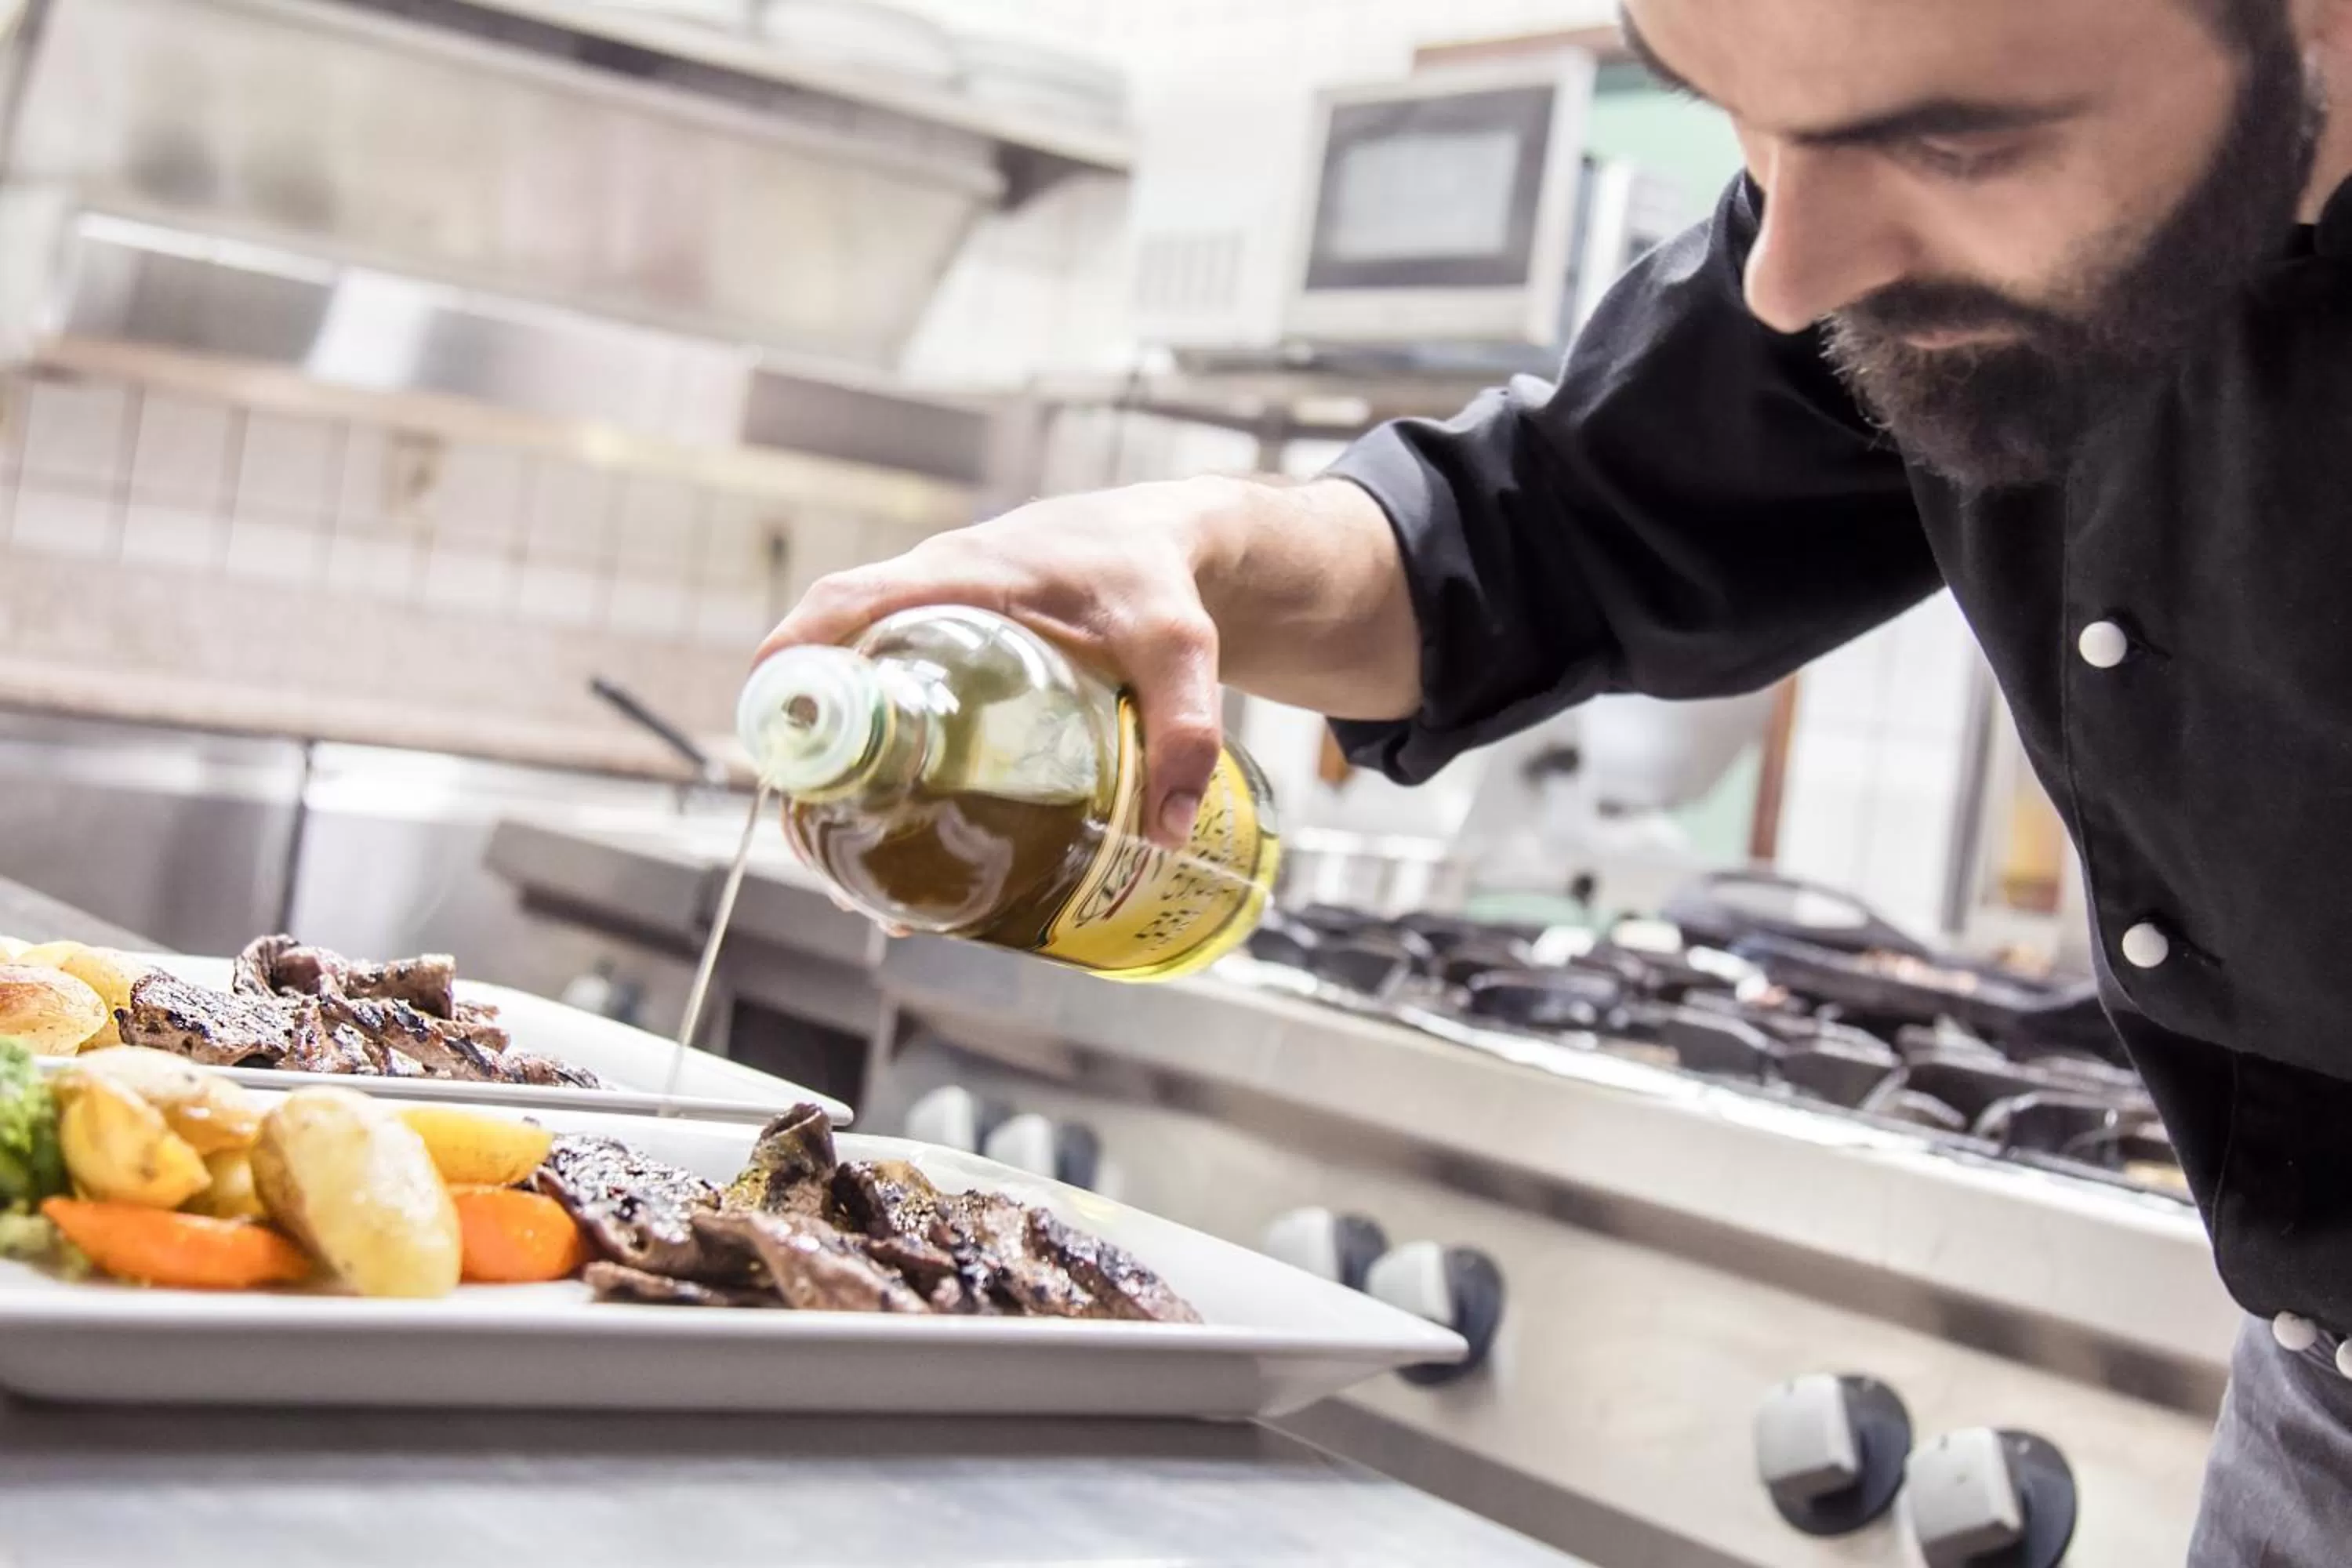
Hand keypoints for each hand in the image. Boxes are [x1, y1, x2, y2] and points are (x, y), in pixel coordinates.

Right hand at [759, 479, 1236, 846]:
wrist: (1156, 544)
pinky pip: (890, 711)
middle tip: (819, 845)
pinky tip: (902, 849)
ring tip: (857, 878)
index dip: (796, 658)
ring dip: (841, 782)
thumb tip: (1167, 834)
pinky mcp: (946, 669)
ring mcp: (930, 636)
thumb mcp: (1177, 643)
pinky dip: (879, 773)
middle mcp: (928, 603)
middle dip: (810, 759)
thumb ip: (1183, 725)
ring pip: (856, 703)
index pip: (849, 602)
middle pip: (832, 670)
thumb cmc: (1152, 575)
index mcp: (962, 576)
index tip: (770, 725)